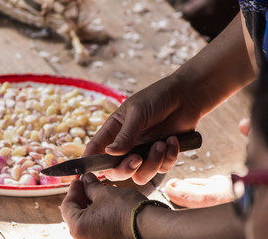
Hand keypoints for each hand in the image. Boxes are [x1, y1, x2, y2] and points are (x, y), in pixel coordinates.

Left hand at [60, 173, 146, 238]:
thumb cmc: (124, 208)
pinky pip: (98, 226)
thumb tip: (85, 179)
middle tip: (91, 182)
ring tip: (103, 189)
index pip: (67, 206)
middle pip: (77, 213)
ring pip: (88, 219)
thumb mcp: (104, 192)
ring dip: (93, 203)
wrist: (149, 225)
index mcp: (77, 228)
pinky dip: (100, 213)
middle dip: (84, 195)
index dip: (73, 189)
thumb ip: (90, 186)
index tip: (80, 178)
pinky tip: (109, 202)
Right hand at [84, 76, 201, 184]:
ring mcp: (143, 152)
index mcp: (113, 131)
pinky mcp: (161, 156)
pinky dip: (168, 157)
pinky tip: (173, 140)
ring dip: (152, 163)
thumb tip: (109, 153)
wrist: (187, 96)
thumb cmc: (157, 97)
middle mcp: (126, 145)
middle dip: (125, 169)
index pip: (95, 150)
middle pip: (115, 170)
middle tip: (137, 159)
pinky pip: (161, 169)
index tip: (85, 175)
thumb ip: (125, 135)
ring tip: (161, 144)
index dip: (88, 163)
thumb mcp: (138, 113)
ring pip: (139, 175)